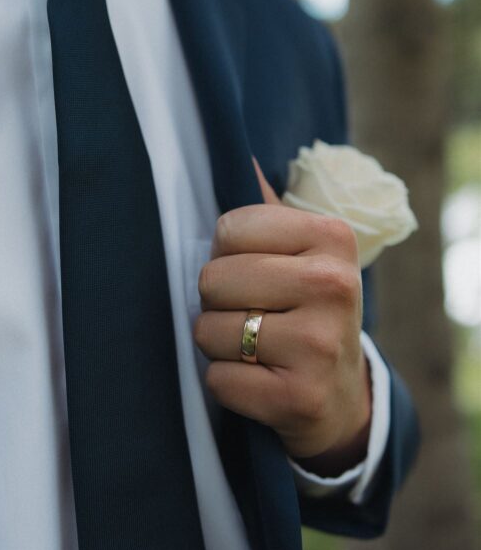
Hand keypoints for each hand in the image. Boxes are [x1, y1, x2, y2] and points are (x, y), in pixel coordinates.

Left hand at [193, 156, 371, 472]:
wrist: (340, 396)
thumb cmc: (305, 311)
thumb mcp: (301, 254)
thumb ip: (265, 209)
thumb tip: (237, 151)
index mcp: (333, 237)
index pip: (229, 228)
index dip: (225, 255)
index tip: (255, 272)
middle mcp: (334, 286)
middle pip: (213, 279)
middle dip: (218, 302)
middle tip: (253, 315)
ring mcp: (319, 346)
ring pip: (209, 331)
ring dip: (219, 345)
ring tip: (256, 348)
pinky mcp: (299, 398)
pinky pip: (219, 380)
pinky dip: (227, 384)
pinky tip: (259, 381)